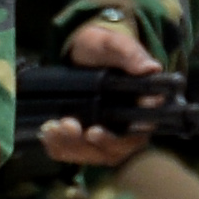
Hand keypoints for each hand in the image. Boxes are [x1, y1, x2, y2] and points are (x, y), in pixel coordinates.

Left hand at [41, 16, 165, 170]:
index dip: (122, 137)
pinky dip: (60, 147)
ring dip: (72, 146)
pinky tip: (47, 132)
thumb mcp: (114, 45)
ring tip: (52, 127)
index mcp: (143, 104)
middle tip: (68, 125)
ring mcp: (108, 132)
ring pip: (96, 154)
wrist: (79, 52)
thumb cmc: (102, 47)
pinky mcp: (87, 137)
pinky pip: (77, 153)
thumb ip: (130, 55)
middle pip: (119, 149)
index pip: (142, 129)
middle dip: (93, 144)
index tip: (95, 131)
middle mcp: (129, 124)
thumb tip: (150, 68)